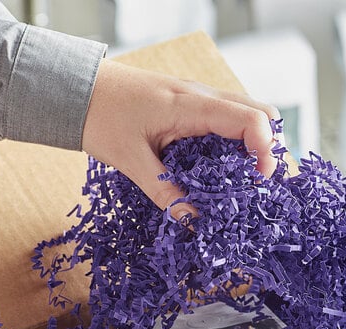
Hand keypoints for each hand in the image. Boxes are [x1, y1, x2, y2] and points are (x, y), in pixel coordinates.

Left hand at [81, 59, 279, 218]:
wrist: (77, 87)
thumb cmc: (99, 116)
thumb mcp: (130, 160)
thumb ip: (164, 193)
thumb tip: (192, 223)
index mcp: (191, 105)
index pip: (251, 120)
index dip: (266, 151)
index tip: (258, 182)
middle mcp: (202, 96)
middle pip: (261, 113)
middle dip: (267, 148)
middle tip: (254, 182)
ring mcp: (199, 97)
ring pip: (247, 114)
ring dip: (252, 144)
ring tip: (239, 178)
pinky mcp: (192, 104)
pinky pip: (228, 118)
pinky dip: (235, 141)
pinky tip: (219, 166)